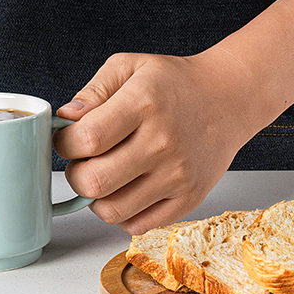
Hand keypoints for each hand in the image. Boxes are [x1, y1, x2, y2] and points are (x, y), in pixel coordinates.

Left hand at [54, 51, 272, 234]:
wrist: (229, 99)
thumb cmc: (175, 83)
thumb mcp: (131, 67)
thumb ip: (93, 91)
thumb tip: (65, 119)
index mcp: (144, 103)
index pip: (87, 140)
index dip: (65, 144)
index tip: (69, 139)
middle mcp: (163, 142)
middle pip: (94, 182)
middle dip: (76, 174)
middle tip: (85, 161)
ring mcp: (178, 175)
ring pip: (110, 211)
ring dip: (97, 197)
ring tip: (106, 176)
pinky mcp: (189, 199)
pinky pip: (137, 226)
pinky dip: (122, 213)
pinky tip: (127, 190)